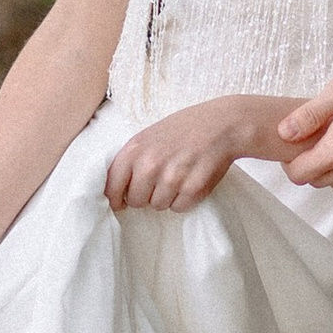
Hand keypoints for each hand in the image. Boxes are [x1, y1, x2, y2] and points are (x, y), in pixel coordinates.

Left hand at [104, 100, 259, 210]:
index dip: (115, 198)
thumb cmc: (182, 129)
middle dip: (146, 195)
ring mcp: (172, 178)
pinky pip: (179, 207)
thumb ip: (130, 160)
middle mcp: (150, 165)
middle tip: (160, 180)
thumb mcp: (147, 137)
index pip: (111, 187)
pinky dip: (184, 199)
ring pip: (158, 206)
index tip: (120, 202)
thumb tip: (114, 191)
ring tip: (178, 176)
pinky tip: (190, 180)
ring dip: (166, 196)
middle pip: (135, 201)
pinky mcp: (193, 189)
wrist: (221, 124)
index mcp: (134, 150)